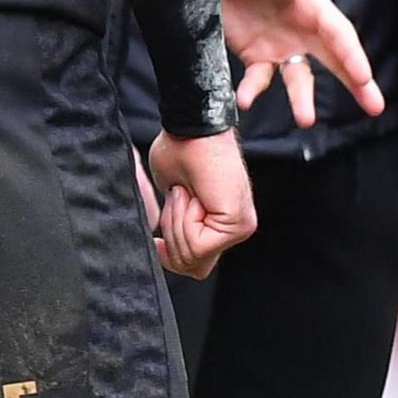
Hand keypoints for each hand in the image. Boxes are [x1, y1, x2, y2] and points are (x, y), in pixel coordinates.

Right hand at [145, 129, 256, 276]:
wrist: (189, 130)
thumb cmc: (179, 155)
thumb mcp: (174, 203)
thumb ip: (177, 231)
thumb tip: (168, 256)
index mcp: (223, 227)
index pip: (196, 267)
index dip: (170, 258)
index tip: (157, 241)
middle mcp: (237, 230)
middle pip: (192, 266)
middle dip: (171, 235)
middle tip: (179, 198)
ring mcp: (240, 227)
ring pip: (191, 254)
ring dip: (176, 222)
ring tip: (186, 191)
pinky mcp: (237, 222)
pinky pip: (196, 243)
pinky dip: (182, 218)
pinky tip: (192, 193)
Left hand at [218, 0, 383, 125]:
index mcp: (312, 5)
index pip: (338, 33)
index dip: (352, 55)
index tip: (364, 76)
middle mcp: (304, 30)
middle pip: (337, 60)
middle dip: (358, 83)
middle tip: (376, 107)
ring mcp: (282, 46)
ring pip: (300, 78)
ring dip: (303, 99)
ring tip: (306, 120)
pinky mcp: (256, 56)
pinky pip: (258, 79)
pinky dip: (253, 91)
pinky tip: (243, 101)